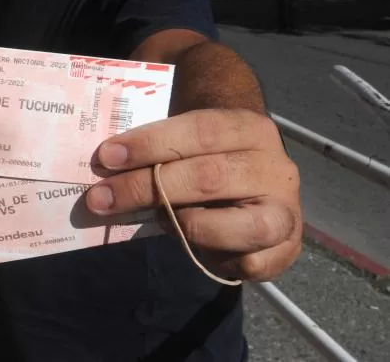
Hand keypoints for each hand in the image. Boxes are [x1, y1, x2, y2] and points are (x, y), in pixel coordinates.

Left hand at [86, 109, 301, 281]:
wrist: (252, 170)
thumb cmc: (205, 153)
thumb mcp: (187, 139)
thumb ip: (156, 150)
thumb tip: (105, 170)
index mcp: (248, 127)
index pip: (199, 130)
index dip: (150, 144)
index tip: (106, 157)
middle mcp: (274, 165)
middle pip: (208, 176)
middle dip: (146, 189)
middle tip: (101, 198)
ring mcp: (287, 208)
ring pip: (244, 225)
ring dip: (189, 226)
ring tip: (161, 221)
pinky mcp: (289, 247)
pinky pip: (255, 264)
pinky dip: (219, 259)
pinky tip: (193, 247)